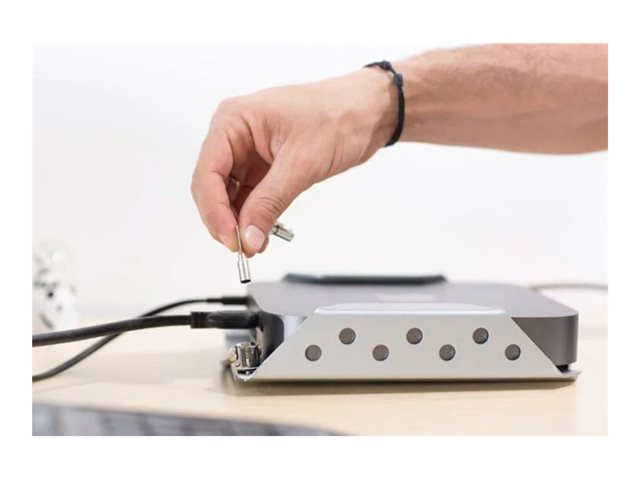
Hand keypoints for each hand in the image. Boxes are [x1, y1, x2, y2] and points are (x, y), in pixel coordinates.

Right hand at [191, 68, 395, 255]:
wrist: (368, 111)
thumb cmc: (339, 116)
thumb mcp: (301, 163)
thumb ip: (269, 202)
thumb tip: (248, 237)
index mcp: (233, 120)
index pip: (207, 173)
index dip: (215, 211)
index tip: (232, 239)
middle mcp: (234, 134)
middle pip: (212, 186)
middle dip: (225, 219)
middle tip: (243, 247)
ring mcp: (247, 151)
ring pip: (228, 195)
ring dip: (239, 221)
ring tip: (255, 243)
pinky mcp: (263, 165)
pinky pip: (248, 196)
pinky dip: (253, 215)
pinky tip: (261, 232)